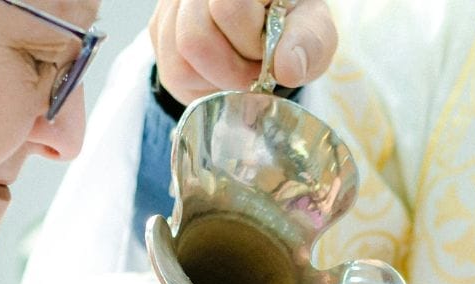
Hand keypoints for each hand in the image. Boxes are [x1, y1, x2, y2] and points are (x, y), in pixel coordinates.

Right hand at [150, 0, 337, 105]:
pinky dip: (202, 85)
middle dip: (231, 69)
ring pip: (181, 60)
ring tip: (237, 69)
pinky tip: (219, 73)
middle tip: (254, 69)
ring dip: (217, 79)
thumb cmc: (291, 30)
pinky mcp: (160, 34)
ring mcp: (172, 7)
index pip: (227, 7)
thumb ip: (309, 44)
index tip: (267, 46)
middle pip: (195, 39)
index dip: (250, 40)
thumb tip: (287, 66)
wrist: (268, 35)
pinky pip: (172, 73)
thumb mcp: (314, 33)